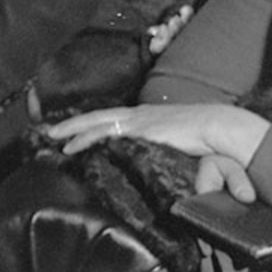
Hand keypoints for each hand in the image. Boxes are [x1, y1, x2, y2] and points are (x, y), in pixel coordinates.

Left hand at [50, 101, 268, 171]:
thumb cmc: (209, 136)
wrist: (221, 126)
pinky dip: (84, 139)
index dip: (93, 123)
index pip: (115, 117)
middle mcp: (140, 114)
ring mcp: (138, 120)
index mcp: (149, 116)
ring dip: (72, 130)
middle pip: (98, 116)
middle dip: (73, 123)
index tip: (76, 130)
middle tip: (50, 130)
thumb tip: (164, 157)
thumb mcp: (183, 140)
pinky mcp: (138, 129)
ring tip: (53, 138)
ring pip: (95, 122)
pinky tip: (71, 146)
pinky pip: (103, 133)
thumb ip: (169, 146)